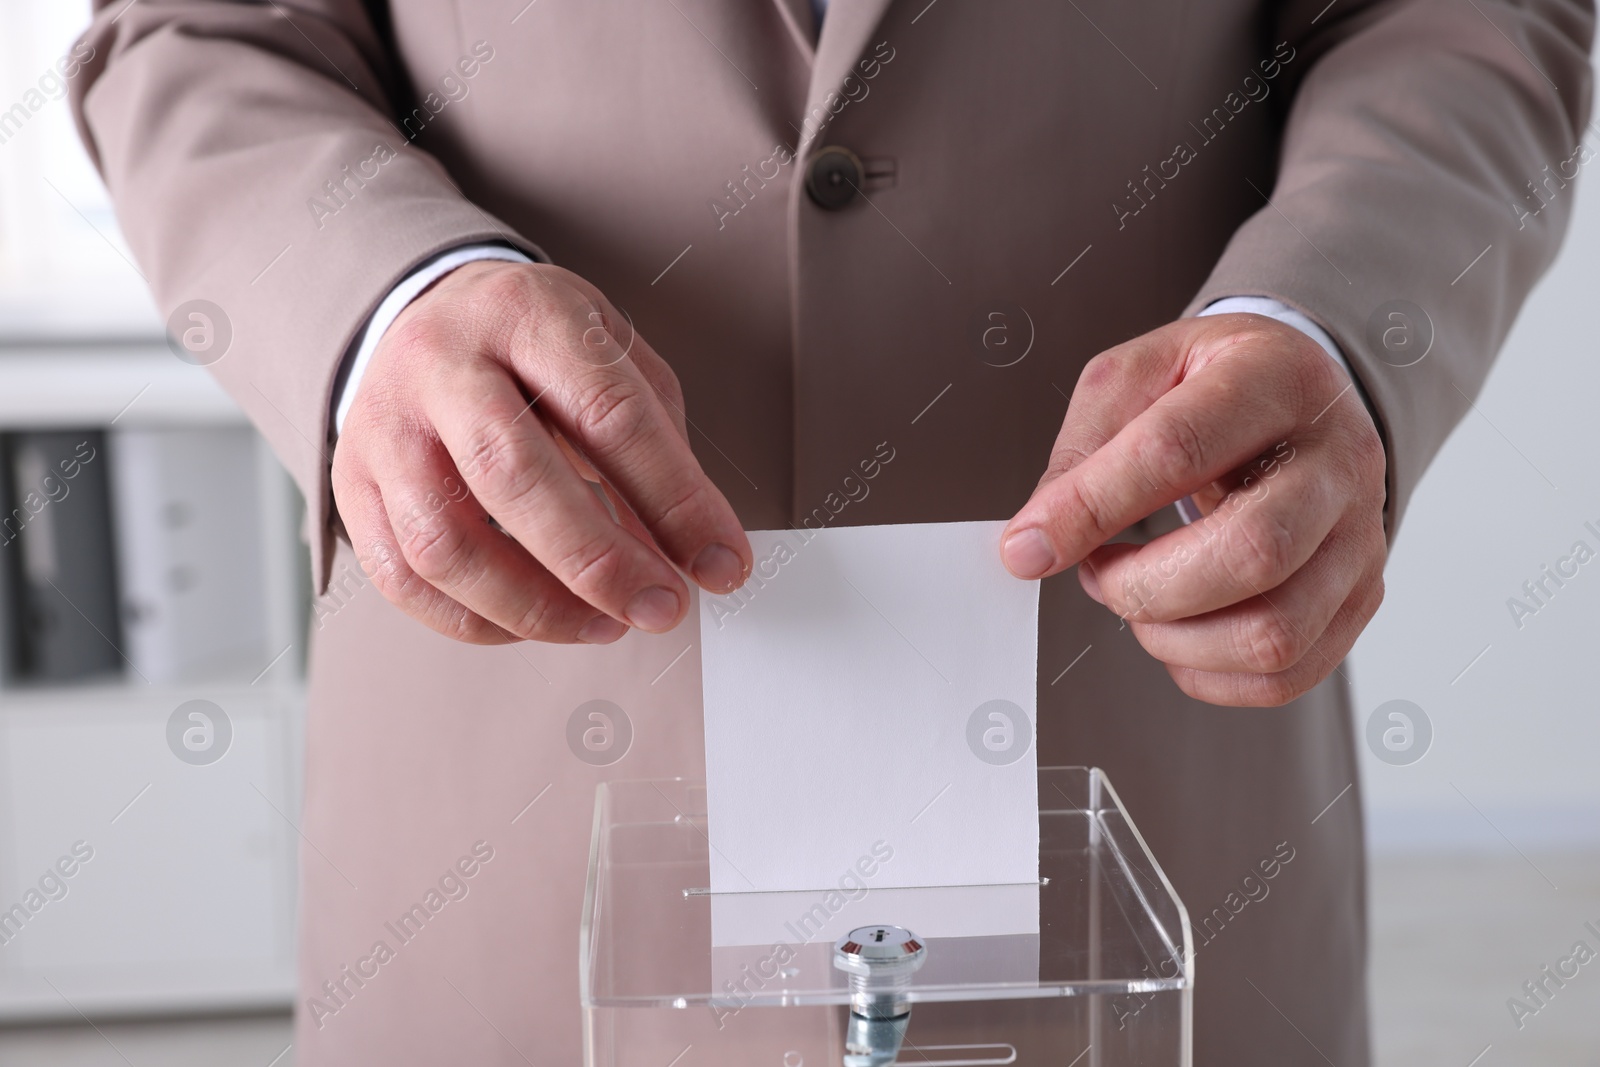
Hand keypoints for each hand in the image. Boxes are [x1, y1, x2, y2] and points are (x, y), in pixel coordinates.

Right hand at [332, 260, 751, 643]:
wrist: (425, 313)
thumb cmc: (534, 344)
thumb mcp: (611, 353)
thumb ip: (657, 444)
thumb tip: (691, 550)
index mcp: (525, 314)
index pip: (609, 414)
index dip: (676, 499)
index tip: (722, 561)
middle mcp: (441, 364)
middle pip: (514, 476)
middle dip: (600, 562)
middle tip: (661, 607)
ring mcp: (384, 426)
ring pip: (446, 543)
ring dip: (537, 607)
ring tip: (603, 624)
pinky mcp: (351, 484)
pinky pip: (404, 579)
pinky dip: (476, 621)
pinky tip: (533, 623)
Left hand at [1001, 313, 1387, 705]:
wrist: (1301, 397)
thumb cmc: (1214, 386)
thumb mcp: (1138, 376)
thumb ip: (1084, 449)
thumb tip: (1037, 540)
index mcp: (1275, 379)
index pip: (1177, 451)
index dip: (1090, 508)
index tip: (1028, 546)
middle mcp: (1337, 459)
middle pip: (1251, 553)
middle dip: (1142, 586)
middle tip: (1096, 572)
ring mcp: (1360, 535)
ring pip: (1274, 631)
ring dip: (1174, 639)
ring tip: (1137, 602)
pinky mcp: (1359, 595)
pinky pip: (1288, 673)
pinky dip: (1210, 675)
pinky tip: (1177, 635)